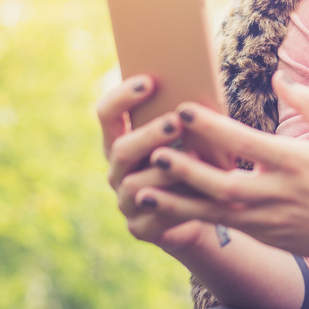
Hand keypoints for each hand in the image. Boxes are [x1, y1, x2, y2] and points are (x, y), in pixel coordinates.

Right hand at [95, 74, 204, 251]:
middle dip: (149, 134)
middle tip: (176, 120)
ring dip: (166, 170)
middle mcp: (118, 170)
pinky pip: (154, 217)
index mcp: (122, 140)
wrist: (201, 211)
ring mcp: (126, 201)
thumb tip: (201, 85)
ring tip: (195, 158)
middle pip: (121, 149)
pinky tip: (198, 193)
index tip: (149, 80)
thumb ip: (185, 118)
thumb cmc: (197, 162)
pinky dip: (177, 203)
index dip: (123, 96)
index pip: (107, 114)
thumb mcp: (191, 137)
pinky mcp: (141, 228)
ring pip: (136, 185)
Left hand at [137, 73, 308, 297]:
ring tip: (142, 189)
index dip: (212, 127)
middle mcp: (278, 192)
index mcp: (296, 161)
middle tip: (152, 152)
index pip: (245, 142)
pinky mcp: (264, 234)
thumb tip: (278, 78)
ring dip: (177, 201)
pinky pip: (220, 225)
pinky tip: (166, 208)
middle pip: (222, 183)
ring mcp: (269, 218)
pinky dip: (191, 216)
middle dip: (185, 169)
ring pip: (214, 211)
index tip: (184, 110)